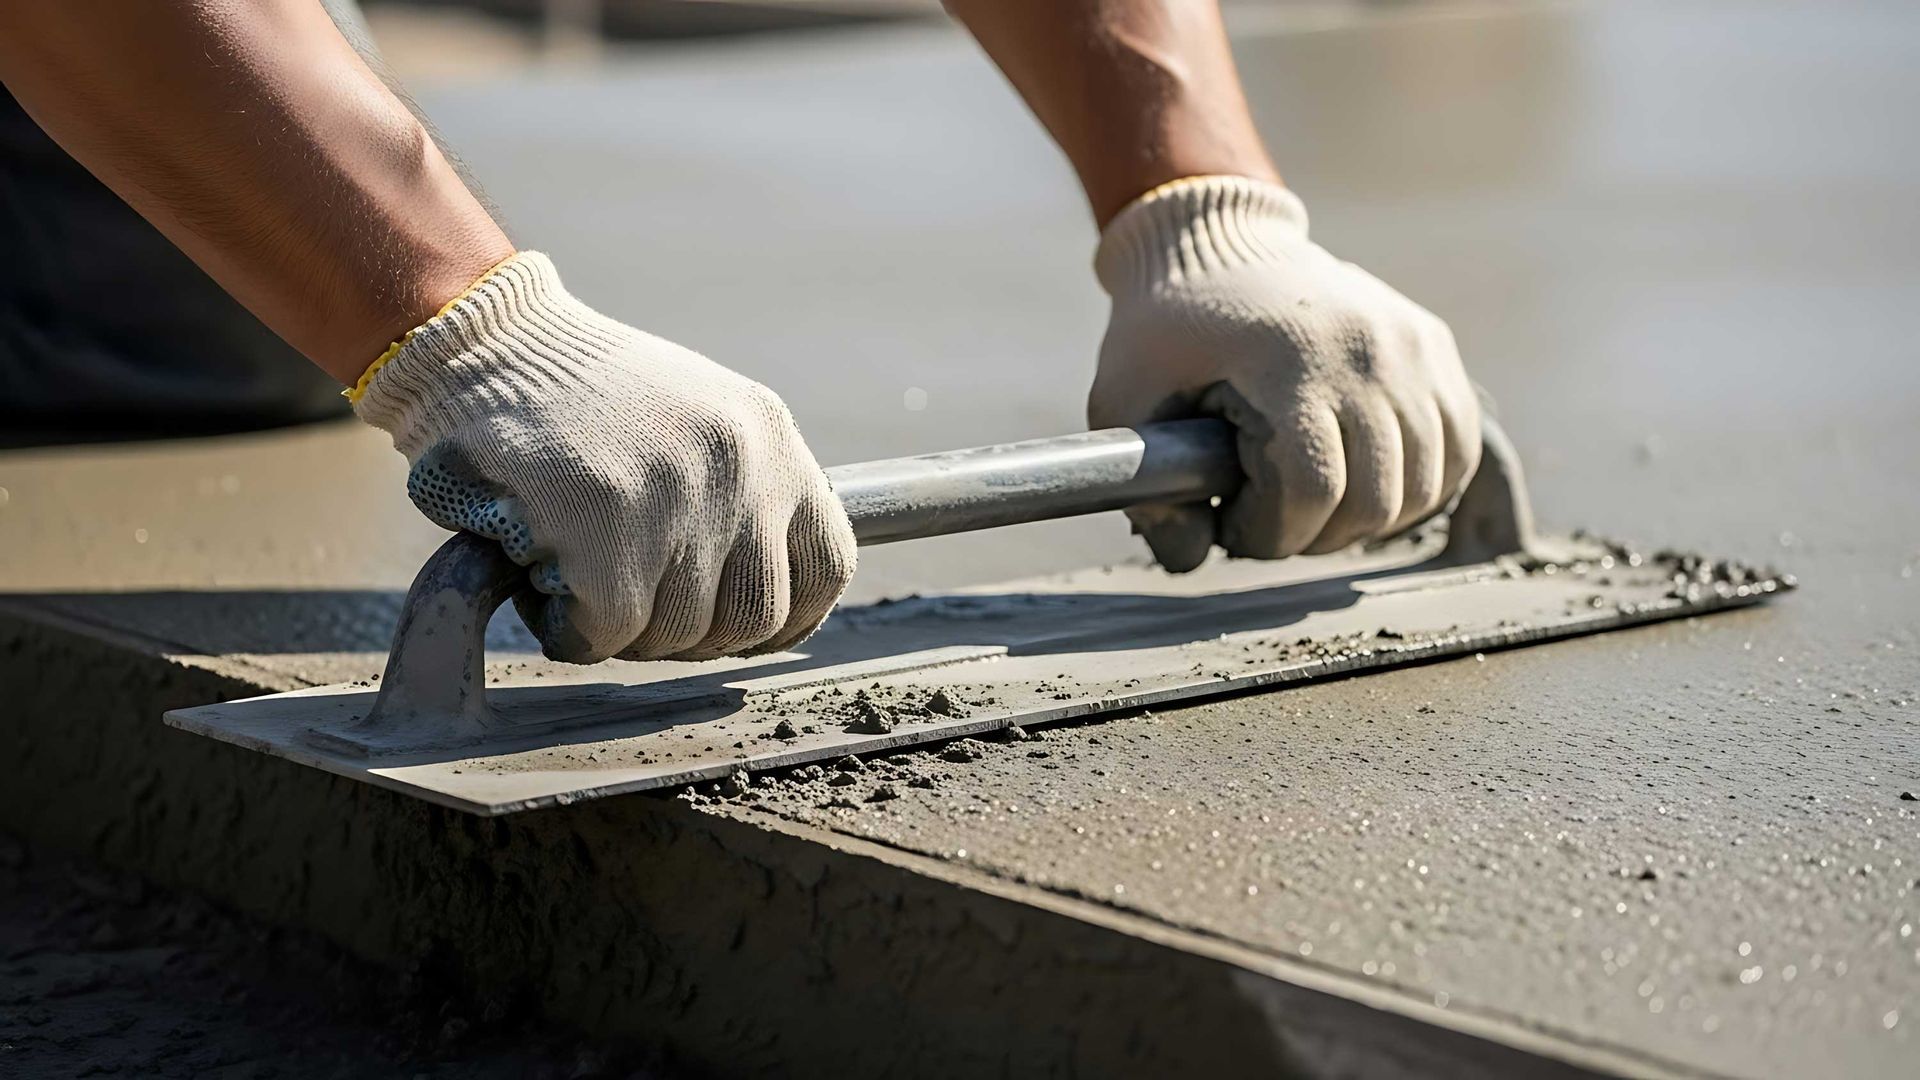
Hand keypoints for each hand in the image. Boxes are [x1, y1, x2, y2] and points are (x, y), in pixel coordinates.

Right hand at [354, 252, 856, 662]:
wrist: (480, 343)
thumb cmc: (577, 396)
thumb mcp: (695, 422)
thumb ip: (742, 494)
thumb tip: (772, 596)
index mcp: (770, 439)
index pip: (828, 567)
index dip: (786, 617)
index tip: (734, 629)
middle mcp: (740, 466)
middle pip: (754, 619)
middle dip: (691, 634)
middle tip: (631, 604)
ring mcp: (676, 498)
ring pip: (678, 634)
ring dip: (622, 629)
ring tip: (578, 566)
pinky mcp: (605, 532)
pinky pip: (607, 635)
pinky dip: (568, 628)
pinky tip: (543, 578)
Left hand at [1090, 176, 1480, 571]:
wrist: (1217, 242)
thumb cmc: (1163, 329)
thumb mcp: (1124, 400)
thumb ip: (1148, 490)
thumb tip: (1191, 559)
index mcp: (1289, 362)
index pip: (1313, 489)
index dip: (1270, 533)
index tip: (1232, 524)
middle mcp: (1366, 350)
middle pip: (1375, 501)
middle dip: (1317, 536)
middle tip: (1272, 521)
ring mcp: (1409, 344)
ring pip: (1426, 486)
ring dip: (1369, 520)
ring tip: (1315, 501)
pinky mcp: (1433, 344)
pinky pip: (1457, 447)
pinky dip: (1420, 486)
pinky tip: (1367, 483)